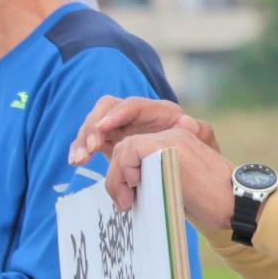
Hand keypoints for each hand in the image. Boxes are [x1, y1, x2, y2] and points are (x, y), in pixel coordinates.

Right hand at [68, 95, 216, 166]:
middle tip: (91, 147)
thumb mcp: (202, 142)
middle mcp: (135, 116)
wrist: (194, 173)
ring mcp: (121, 129)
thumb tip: (186, 121)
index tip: (104, 127)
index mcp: (157, 111)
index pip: (133, 105)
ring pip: (94, 124)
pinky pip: (89, 141)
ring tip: (79, 159)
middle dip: (95, 125)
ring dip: (83, 139)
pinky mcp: (110, 143)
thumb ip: (199, 131)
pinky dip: (80, 148)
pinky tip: (75, 160)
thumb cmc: (198, 154)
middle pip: (107, 108)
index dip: (117, 114)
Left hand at [104, 121, 235, 230]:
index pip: (134, 144)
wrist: (239, 203)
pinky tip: (134, 189)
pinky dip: (123, 171)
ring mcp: (170, 136)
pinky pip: (131, 149)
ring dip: (117, 176)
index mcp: (172, 141)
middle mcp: (171, 132)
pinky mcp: (169, 145)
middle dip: (113, 173)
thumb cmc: (210, 203)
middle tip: (121, 201)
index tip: (121, 198)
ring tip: (126, 201)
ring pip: (124, 147)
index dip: (119, 170)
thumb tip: (124, 193)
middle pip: (125, 142)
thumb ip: (153, 179)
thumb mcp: (175, 186)